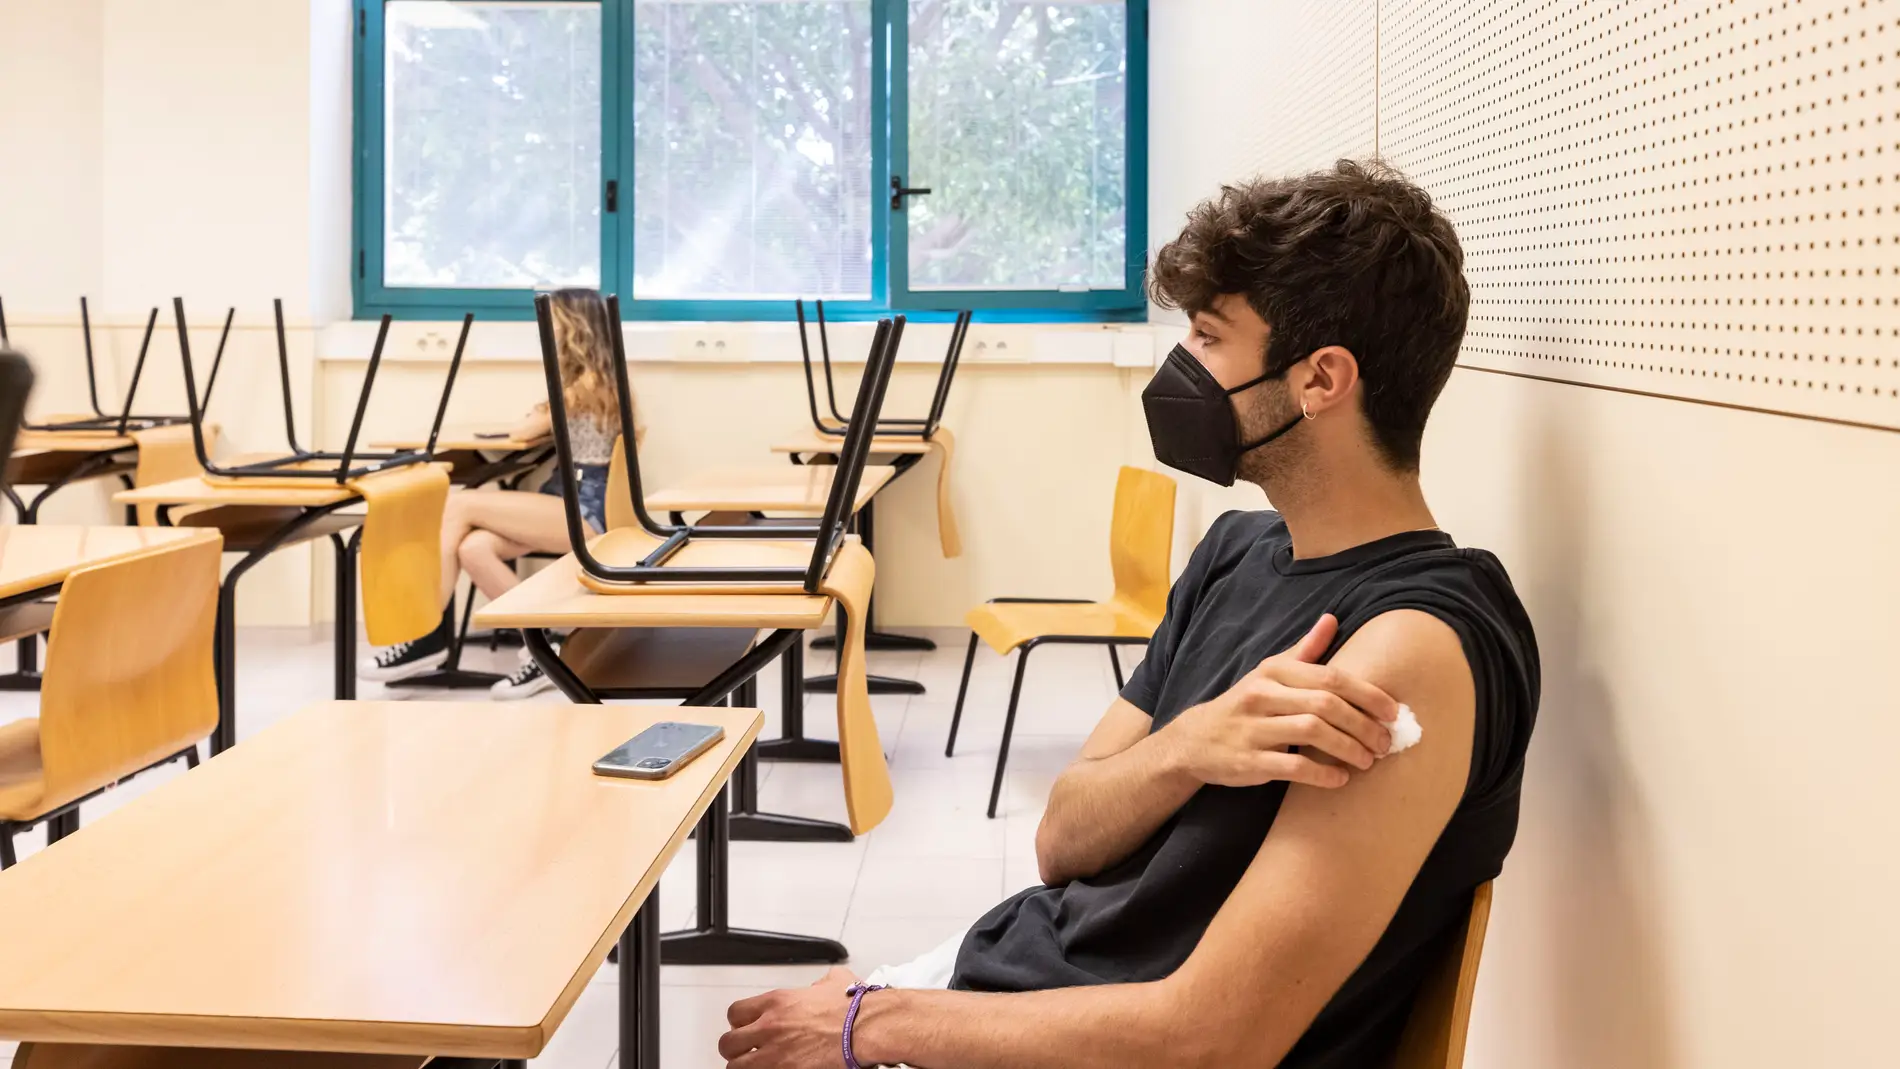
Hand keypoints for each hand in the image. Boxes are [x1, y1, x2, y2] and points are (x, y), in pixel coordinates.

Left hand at [720, 967, 859, 1067]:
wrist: (864, 1029)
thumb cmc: (852, 1009)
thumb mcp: (833, 981)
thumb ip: (819, 984)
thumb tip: (820, 987)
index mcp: (777, 1002)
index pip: (735, 1013)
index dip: (738, 1023)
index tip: (745, 1028)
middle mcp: (769, 1027)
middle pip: (729, 1042)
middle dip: (736, 1048)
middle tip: (746, 1051)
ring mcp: (775, 1054)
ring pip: (736, 1066)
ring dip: (744, 1066)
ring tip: (755, 1066)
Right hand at [1159, 614, 1398, 788]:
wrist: (1194, 741)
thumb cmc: (1244, 705)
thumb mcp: (1269, 673)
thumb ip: (1303, 651)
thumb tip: (1332, 619)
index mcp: (1272, 672)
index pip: (1329, 676)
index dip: (1367, 694)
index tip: (1392, 711)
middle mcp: (1261, 695)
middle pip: (1324, 704)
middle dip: (1362, 724)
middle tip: (1384, 742)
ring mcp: (1253, 728)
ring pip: (1311, 732)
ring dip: (1348, 748)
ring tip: (1368, 760)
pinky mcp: (1248, 760)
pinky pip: (1293, 767)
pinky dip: (1323, 774)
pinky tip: (1340, 779)